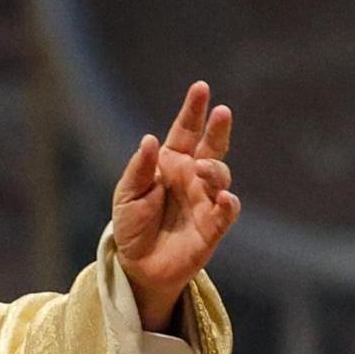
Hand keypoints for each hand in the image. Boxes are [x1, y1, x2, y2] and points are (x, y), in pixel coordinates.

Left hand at [112, 81, 242, 332]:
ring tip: (203, 169)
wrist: (138, 265)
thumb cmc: (132, 224)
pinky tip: (223, 197)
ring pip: (221, 176)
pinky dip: (228, 203)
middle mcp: (193, 176)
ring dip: (215, 169)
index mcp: (171, 163)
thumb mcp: (127, 194)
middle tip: (221, 111)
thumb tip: (150, 139)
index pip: (185, 131)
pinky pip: (227, 211)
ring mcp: (205, 199)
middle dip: (218, 128)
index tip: (201, 88)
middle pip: (211, 146)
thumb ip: (139, 168)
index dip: (193, 110)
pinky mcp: (213, 226)